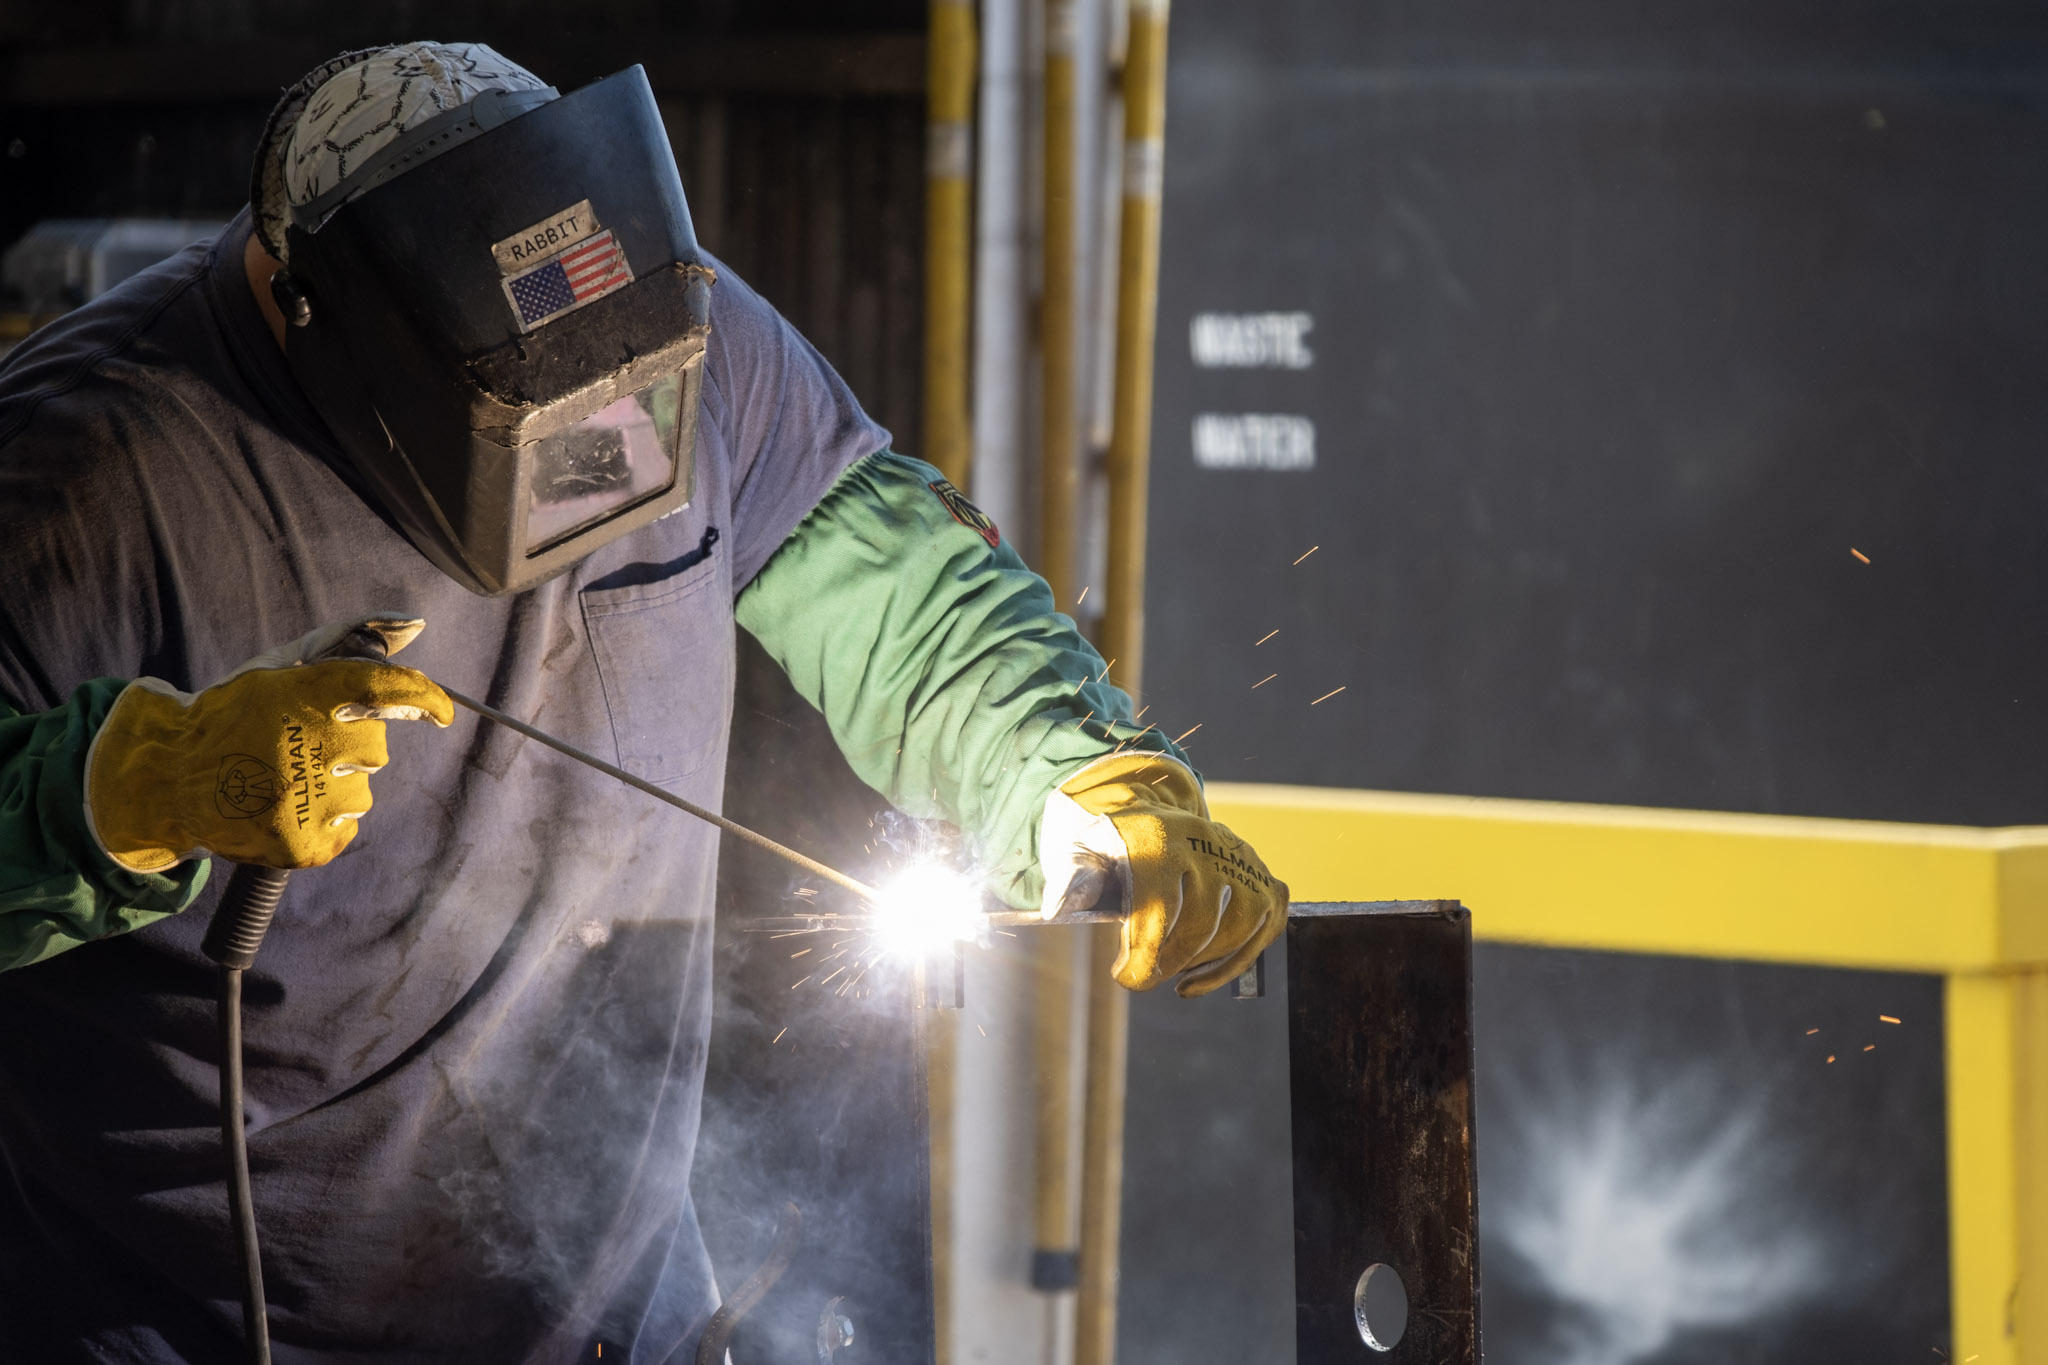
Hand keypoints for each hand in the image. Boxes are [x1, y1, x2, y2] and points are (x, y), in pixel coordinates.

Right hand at [86, 616, 452, 871]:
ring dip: (334, 787)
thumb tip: (415, 622)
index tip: (441, 713)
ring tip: (285, 779)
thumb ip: (349, 638)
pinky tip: (286, 809)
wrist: (165, 779)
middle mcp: (304, 744)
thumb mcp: (280, 666)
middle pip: (375, 751)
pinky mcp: (297, 843)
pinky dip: (323, 822)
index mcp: (299, 694)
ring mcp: (301, 798)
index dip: (422, 699)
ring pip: (361, 794)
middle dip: (350, 748)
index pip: (383, 689)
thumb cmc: (234, 714)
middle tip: (305, 747)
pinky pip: (345, 831)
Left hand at [1040, 753, 1288, 995]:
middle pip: (1202, 922)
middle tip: (1151, 976)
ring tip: (1179, 979)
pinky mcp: (1261, 874)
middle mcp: (1206, 842)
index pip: (1159, 910)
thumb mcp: (1079, 854)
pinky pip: (1265, 924)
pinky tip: (1208, 975)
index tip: (1126, 979)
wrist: (1145, 815)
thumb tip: (1058, 909)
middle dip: (1173, 962)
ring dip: (1210, 964)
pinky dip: (1241, 958)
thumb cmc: (1108, 847)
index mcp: (1158, 839)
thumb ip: (1071, 880)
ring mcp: (1239, 858)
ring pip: (1240, 925)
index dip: (1144, 958)